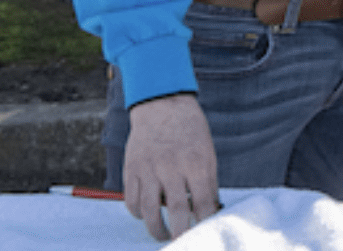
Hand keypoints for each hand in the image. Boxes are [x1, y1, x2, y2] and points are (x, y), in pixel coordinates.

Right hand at [123, 93, 220, 238]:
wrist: (162, 105)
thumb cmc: (190, 132)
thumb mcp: (207, 153)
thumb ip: (207, 182)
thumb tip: (210, 211)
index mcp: (196, 162)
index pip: (204, 201)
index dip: (205, 221)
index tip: (207, 233)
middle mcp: (172, 167)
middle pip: (178, 210)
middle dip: (182, 233)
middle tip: (184, 244)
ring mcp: (149, 169)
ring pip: (150, 211)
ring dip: (157, 229)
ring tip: (164, 235)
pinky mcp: (132, 170)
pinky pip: (132, 200)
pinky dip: (138, 213)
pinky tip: (146, 216)